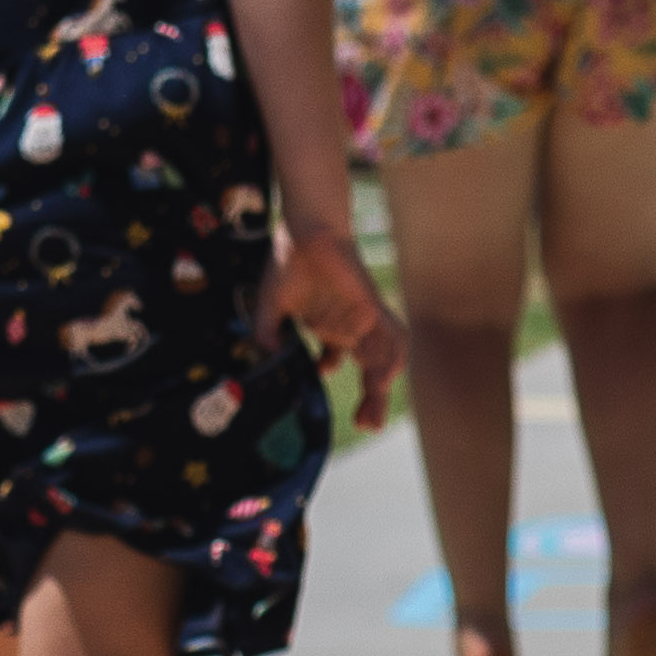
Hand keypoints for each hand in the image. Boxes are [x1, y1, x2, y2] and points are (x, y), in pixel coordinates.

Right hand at [260, 218, 402, 424]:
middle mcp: (349, 326)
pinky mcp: (371, 307)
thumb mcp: (272, 307)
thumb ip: (267, 334)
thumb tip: (265, 359)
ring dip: (379, 388)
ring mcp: (363, 318)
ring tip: (369, 417)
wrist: (306, 229)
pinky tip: (383, 379)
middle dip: (369, 400)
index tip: (319, 378)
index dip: (332, 372)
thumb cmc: (290, 262)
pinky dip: (390, 358)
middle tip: (364, 426)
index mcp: (328, 326)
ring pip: (381, 359)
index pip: (338, 358)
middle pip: (367, 369)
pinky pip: (391, 336)